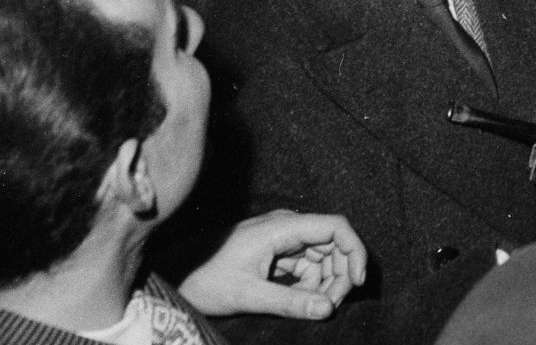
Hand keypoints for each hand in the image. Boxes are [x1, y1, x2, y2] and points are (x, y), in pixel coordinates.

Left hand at [178, 210, 366, 320]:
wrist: (176, 273)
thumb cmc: (206, 278)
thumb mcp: (249, 294)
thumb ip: (290, 302)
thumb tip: (328, 309)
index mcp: (284, 227)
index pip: (335, 226)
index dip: (354, 251)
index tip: (359, 282)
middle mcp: (288, 227)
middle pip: (332, 243)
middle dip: (338, 274)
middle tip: (330, 306)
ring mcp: (282, 239)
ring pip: (319, 257)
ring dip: (324, 282)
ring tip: (312, 308)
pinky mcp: (275, 253)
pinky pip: (304, 265)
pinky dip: (309, 284)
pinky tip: (301, 302)